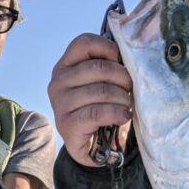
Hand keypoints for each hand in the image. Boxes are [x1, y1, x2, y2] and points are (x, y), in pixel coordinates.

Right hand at [48, 33, 133, 166]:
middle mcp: (58, 82)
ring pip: (101, 91)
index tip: (122, 62)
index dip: (108, 48)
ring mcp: (60, 103)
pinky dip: (117, 113)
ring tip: (128, 105)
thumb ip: (108, 65)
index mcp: (65, 65)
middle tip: (131, 90)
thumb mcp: (101, 82)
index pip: (84, 43)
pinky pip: (98, 113)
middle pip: (98, 68)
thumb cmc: (100, 108)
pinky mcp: (67, 124)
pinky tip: (124, 116)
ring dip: (123, 98)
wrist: (92, 146)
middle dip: (123, 78)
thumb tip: (129, 54)